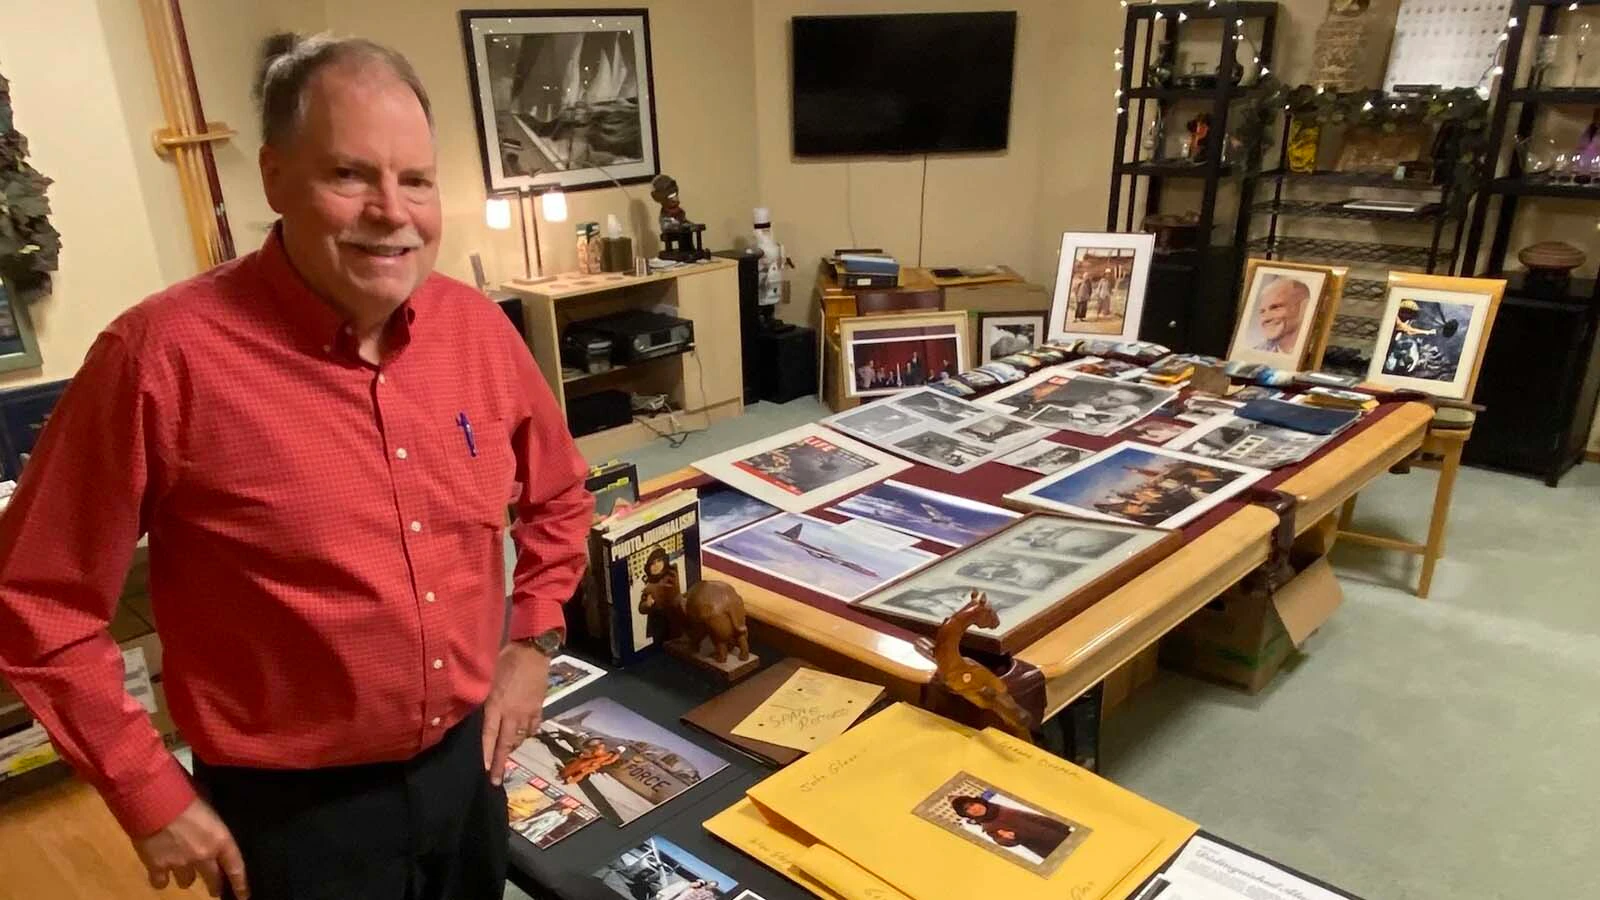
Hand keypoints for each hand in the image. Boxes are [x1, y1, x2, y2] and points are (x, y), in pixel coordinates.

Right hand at [133, 797, 248, 897]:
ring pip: (186, 882)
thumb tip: (210, 824)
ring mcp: (179, 863)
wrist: (153, 799)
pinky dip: (160, 879)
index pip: (236, 867)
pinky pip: (160, 882)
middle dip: (215, 886)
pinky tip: (159, 873)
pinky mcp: (157, 866)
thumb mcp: (209, 803)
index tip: (243, 896)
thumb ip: (211, 821)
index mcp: (220, 839)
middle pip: (212, 880)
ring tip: (181, 868)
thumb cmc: (185, 792)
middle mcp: (203, 856)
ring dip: (186, 876)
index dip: (240, 884)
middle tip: (215, 890)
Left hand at [482, 642, 549, 784]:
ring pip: (520, 737)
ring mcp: (527, 712)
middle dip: (499, 763)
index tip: (482, 770)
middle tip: (495, 781)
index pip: (488, 735)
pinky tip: (524, 735)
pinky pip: (532, 727)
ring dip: (512, 747)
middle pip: (505, 743)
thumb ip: (480, 693)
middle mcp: (512, 713)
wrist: (535, 650)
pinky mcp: (539, 707)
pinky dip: (527, 733)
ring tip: (506, 756)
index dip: (485, 753)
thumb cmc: (506, 658)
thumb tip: (468, 706)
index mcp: (496, 705)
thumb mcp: (488, 675)